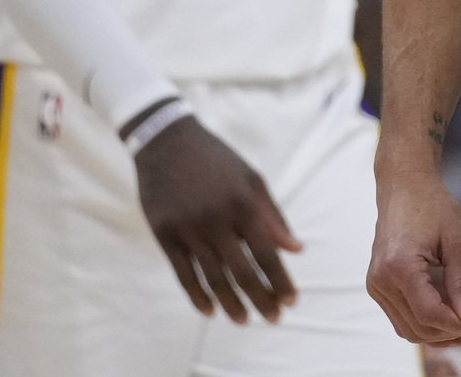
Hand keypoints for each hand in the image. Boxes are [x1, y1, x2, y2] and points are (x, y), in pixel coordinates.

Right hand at [130, 112, 302, 321]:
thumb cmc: (216, 160)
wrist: (166, 140)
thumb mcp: (251, 179)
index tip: (291, 301)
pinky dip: (197, 297)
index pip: (267, 253)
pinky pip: (183, 274)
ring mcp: (188, 228)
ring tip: (243, 320)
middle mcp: (216, 218)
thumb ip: (273, 216)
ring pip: (213, 278)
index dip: (280, 280)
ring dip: (231, 304)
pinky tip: (210, 312)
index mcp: (243, 203)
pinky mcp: (164, 234)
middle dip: (261, 299)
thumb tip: (296, 249)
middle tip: (273, 318)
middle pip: (242, 271)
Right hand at [367, 171, 460, 343]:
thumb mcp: (457, 239)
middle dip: (451, 331)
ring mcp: (376, 285)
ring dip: (438, 332)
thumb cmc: (433, 206)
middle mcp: (381, 280)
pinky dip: (424, 323)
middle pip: (418, 327)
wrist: (404, 187)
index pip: (429, 314)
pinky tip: (447, 312)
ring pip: (408, 330)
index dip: (458, 324)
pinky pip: (401, 319)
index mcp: (400, 265)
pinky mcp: (377, 287)